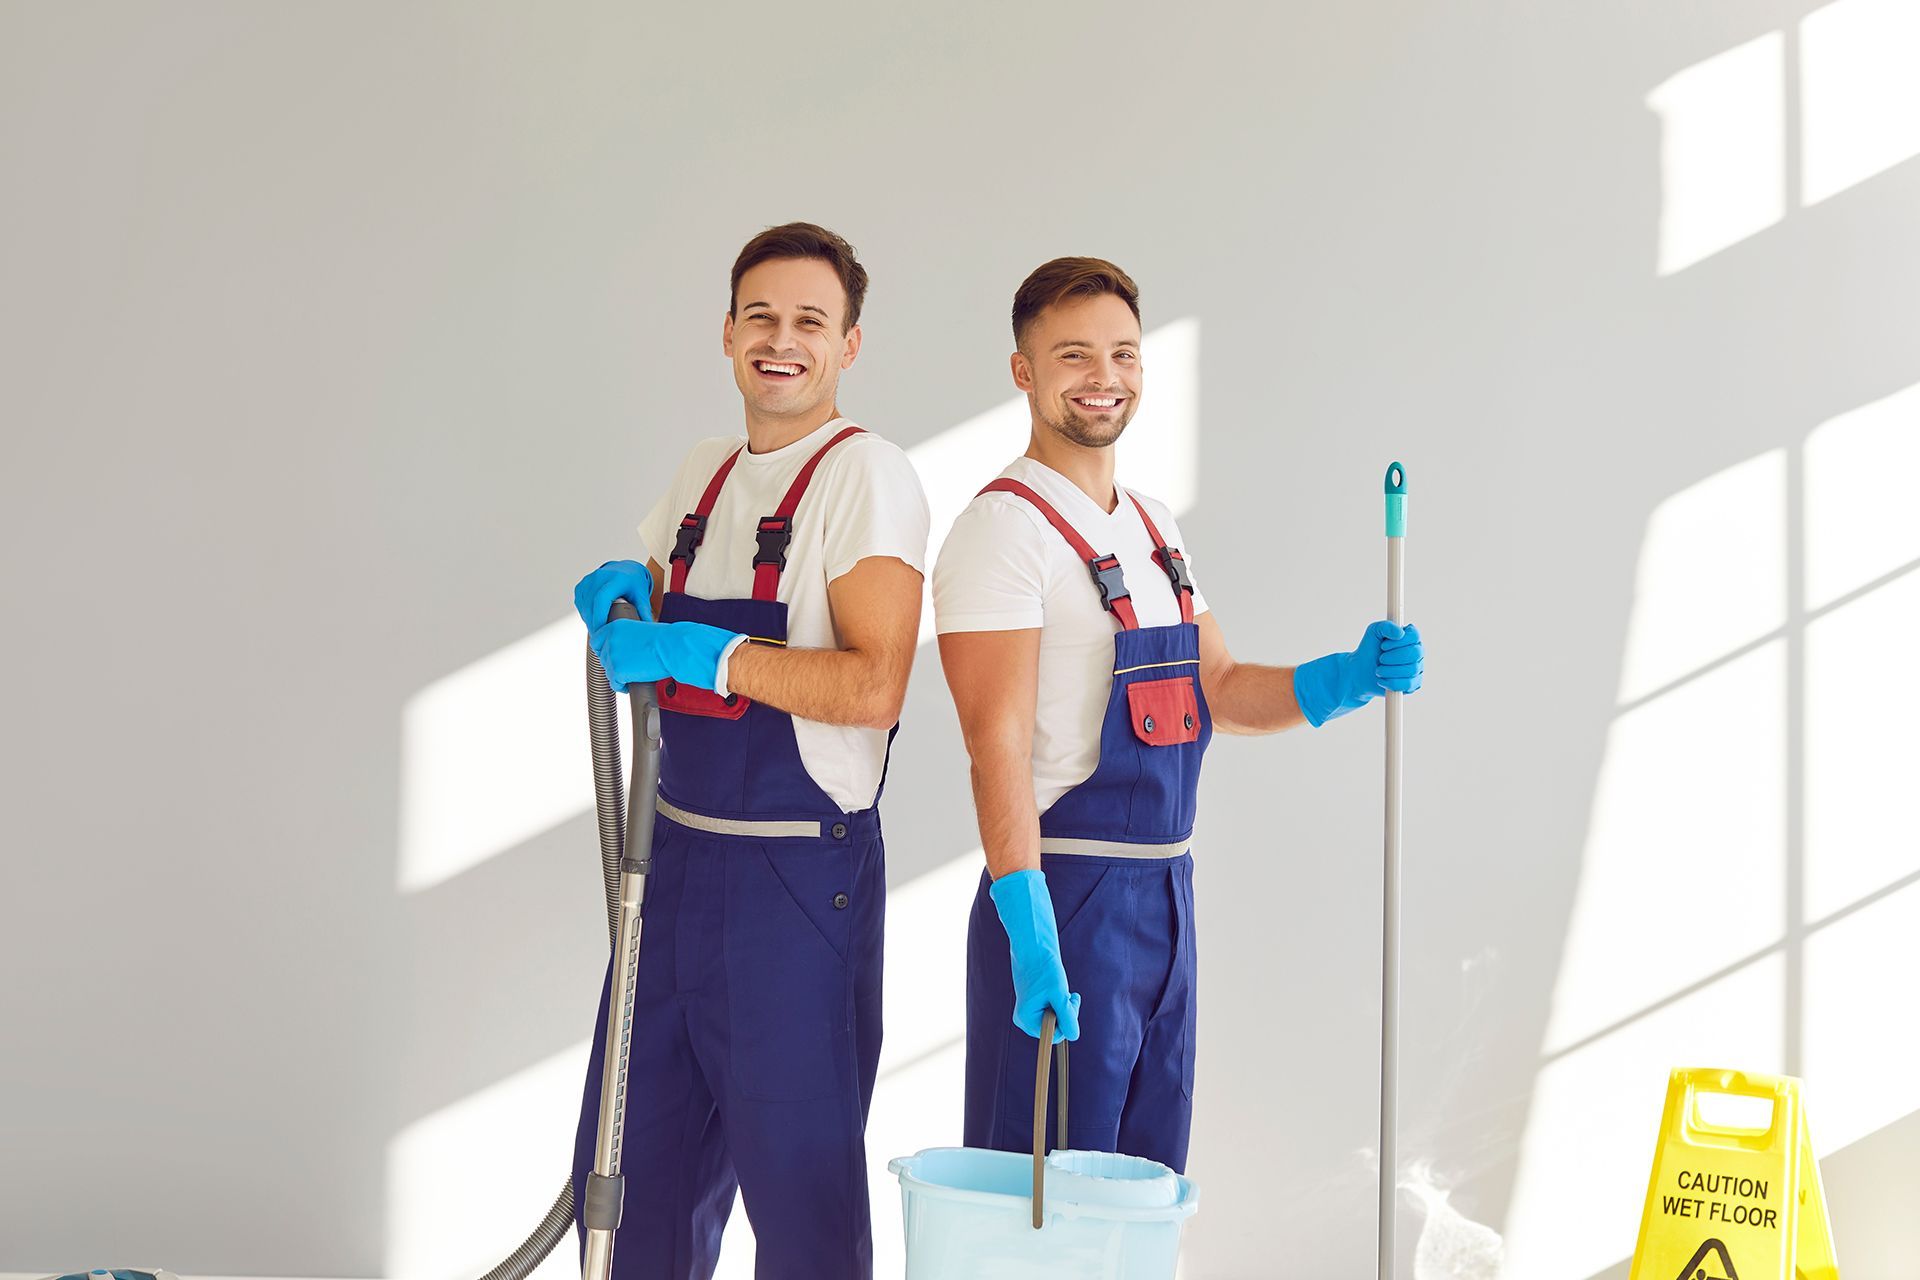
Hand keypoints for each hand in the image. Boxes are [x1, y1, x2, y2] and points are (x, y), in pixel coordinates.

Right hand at [573, 560, 653, 628]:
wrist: (626, 570)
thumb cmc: (634, 582)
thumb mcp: (642, 596)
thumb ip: (644, 612)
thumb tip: (648, 629)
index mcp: (616, 578)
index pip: (602, 598)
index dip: (599, 617)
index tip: (601, 631)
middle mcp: (600, 577)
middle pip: (591, 604)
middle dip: (594, 624)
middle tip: (601, 638)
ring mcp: (589, 580)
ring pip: (584, 605)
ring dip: (589, 620)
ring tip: (599, 630)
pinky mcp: (582, 585)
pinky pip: (580, 603)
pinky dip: (586, 614)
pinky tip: (594, 619)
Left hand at [589, 618, 742, 692]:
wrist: (672, 647)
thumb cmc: (664, 640)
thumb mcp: (640, 632)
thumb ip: (626, 639)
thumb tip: (622, 652)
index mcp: (614, 627)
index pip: (597, 642)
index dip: (606, 651)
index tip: (616, 657)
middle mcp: (609, 640)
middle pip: (603, 659)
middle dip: (615, 665)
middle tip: (629, 668)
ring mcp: (612, 656)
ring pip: (609, 673)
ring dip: (620, 676)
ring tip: (634, 676)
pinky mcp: (618, 671)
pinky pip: (615, 684)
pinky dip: (623, 686)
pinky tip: (632, 683)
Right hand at [988, 869, 1081, 1043]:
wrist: (1033, 947)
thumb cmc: (1044, 969)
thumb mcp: (1059, 994)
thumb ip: (1067, 1017)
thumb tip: (1074, 1036)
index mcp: (1026, 1019)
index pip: (1054, 1035)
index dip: (1066, 1021)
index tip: (1069, 1002)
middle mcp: (1024, 1019)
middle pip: (1054, 1028)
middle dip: (1066, 1014)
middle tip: (1070, 995)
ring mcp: (1027, 1012)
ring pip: (1054, 1019)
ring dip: (1064, 1007)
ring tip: (1065, 991)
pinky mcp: (1032, 1004)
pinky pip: (1051, 1011)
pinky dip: (1059, 1002)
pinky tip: (1059, 989)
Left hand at [1292, 621, 1423, 726]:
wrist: (1355, 677)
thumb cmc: (1363, 654)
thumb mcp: (1373, 633)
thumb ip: (1385, 626)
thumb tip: (1398, 630)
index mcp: (1409, 640)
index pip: (1415, 635)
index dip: (1399, 641)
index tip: (1384, 645)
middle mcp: (1415, 655)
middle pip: (1414, 653)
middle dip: (1392, 657)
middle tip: (1378, 660)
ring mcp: (1414, 672)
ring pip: (1411, 669)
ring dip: (1390, 670)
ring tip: (1378, 671)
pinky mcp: (1410, 687)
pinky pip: (1408, 685)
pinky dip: (1392, 683)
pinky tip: (1382, 681)